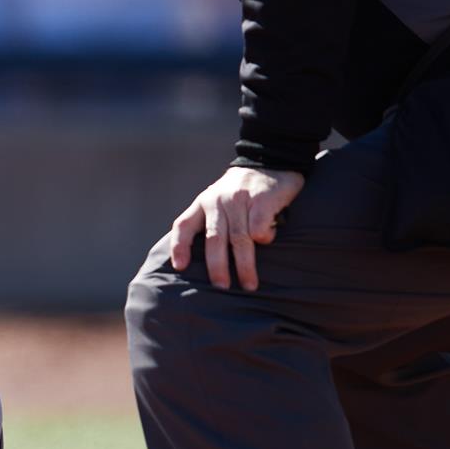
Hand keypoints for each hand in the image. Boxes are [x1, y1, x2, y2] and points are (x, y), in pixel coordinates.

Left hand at [167, 166, 306, 291]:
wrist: (270, 161)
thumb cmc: (241, 191)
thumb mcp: (217, 200)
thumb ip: (208, 222)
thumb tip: (196, 258)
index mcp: (202, 203)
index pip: (183, 225)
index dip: (179, 246)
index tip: (179, 267)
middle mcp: (217, 201)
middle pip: (213, 239)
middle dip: (217, 266)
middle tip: (221, 286)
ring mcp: (239, 200)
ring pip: (239, 239)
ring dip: (244, 265)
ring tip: (249, 284)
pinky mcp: (262, 199)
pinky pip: (259, 228)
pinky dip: (264, 239)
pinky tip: (267, 241)